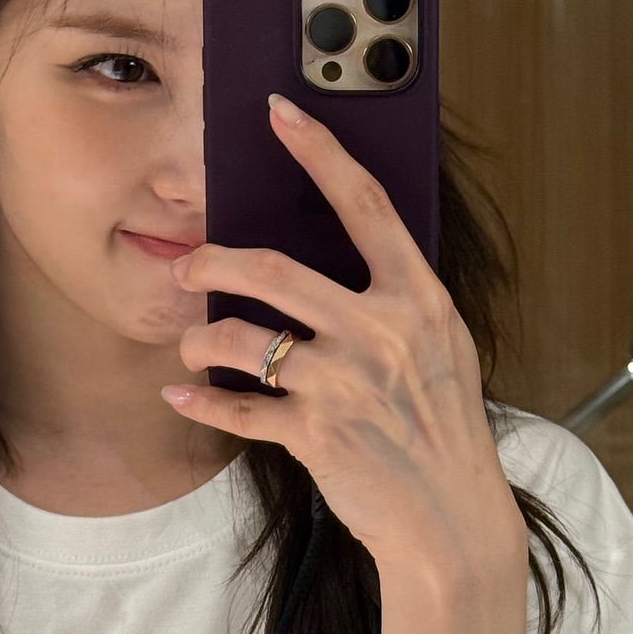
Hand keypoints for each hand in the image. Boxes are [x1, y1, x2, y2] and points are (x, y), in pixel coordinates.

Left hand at [162, 95, 526, 580]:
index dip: (320, 152)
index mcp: (418, 299)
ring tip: (196, 344)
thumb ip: (396, 304)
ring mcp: (344, 383)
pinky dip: (200, 402)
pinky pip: (237, 409)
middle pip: (272, 270)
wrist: (452, 520)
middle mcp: (379, 332)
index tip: (280, 112)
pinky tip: (180, 394)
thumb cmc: (442, 432)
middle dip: (214, 261)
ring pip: (240, 340)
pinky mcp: (315, 434)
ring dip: (202, 339)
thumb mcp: (440, 351)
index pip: (365, 205)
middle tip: (192, 265)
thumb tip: (336, 261)